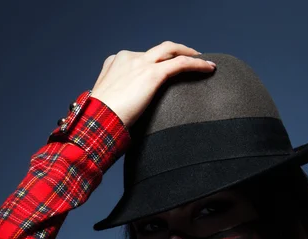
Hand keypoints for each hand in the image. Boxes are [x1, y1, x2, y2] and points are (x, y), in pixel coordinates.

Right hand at [91, 41, 215, 128]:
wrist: (98, 120)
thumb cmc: (99, 119)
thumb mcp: (105, 104)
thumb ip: (117, 100)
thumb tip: (123, 115)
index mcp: (115, 62)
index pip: (141, 57)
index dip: (155, 61)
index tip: (164, 69)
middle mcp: (129, 58)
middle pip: (158, 50)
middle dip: (176, 51)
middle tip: (190, 58)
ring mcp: (141, 64)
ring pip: (171, 50)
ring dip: (189, 54)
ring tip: (204, 62)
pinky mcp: (153, 74)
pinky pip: (180, 64)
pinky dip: (197, 64)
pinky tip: (209, 69)